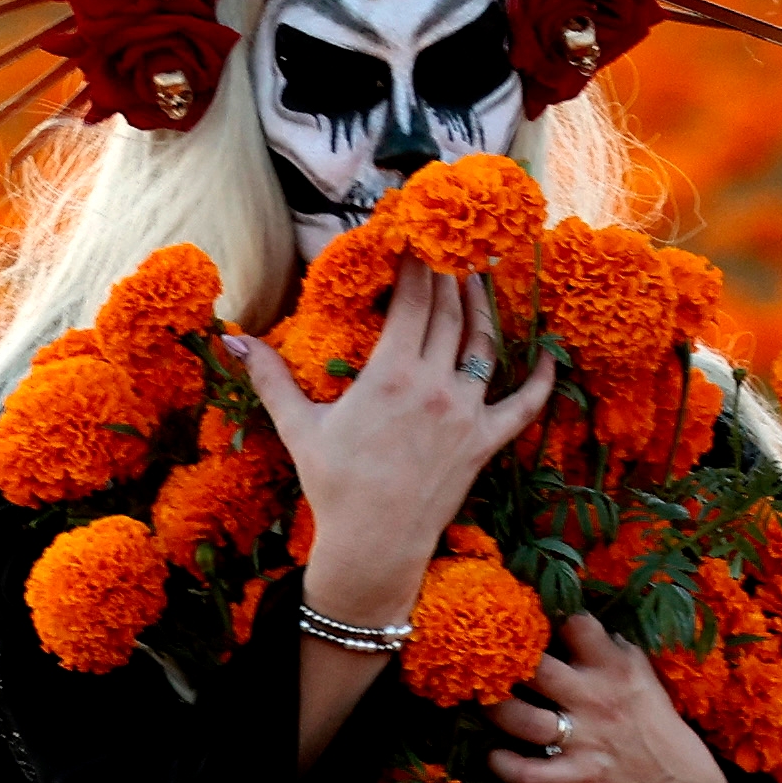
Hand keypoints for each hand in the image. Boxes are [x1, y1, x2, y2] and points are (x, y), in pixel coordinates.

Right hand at [228, 257, 556, 629]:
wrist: (374, 545)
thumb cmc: (334, 486)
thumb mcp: (298, 427)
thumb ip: (269, 377)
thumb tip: (231, 340)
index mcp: (391, 375)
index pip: (412, 301)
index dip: (416, 264)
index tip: (415, 238)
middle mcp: (435, 387)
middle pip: (449, 314)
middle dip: (448, 274)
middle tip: (448, 245)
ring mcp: (466, 414)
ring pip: (483, 345)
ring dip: (484, 307)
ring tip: (480, 277)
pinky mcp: (485, 443)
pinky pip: (523, 405)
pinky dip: (541, 379)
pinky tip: (549, 355)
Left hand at [486, 613, 749, 782]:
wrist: (676, 782)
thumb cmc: (650, 719)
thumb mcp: (639, 672)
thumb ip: (604, 648)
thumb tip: (564, 617)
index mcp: (614, 665)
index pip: (575, 624)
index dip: (545, 617)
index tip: (524, 618)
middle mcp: (595, 697)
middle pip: (536, 668)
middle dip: (506, 662)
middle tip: (487, 662)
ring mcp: (584, 739)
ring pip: (523, 720)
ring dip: (495, 710)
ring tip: (486, 702)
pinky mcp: (577, 776)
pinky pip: (530, 774)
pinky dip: (506, 766)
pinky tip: (494, 756)